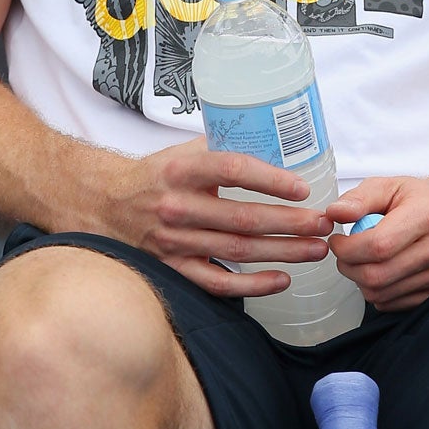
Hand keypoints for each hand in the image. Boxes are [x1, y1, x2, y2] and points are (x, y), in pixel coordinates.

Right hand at [98, 142, 333, 298]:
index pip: (231, 170)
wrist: (105, 205)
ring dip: (283, 252)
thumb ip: (222, 149)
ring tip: (316, 249)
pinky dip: (253, 285)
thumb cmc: (155, 177)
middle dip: (291, 222)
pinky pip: (218, 283)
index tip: (303, 187)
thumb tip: (275, 142)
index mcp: (180, 170)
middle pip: (243, 217)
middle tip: (323, 223)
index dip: (270, 179)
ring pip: (238, 250)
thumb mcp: (182, 153)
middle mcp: (176, 206)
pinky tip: (282, 280)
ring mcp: (174, 242)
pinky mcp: (173, 269)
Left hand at [326, 175, 428, 310]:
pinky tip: (380, 271)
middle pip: (378, 275)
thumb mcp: (391, 186)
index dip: (348, 248)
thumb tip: (335, 213)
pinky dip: (377, 292)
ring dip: (360, 281)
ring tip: (361, 260)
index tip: (338, 240)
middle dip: (349, 267)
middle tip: (344, 253)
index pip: (379, 245)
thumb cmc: (424, 200)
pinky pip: (394, 304)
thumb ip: (360, 198)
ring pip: (383, 293)